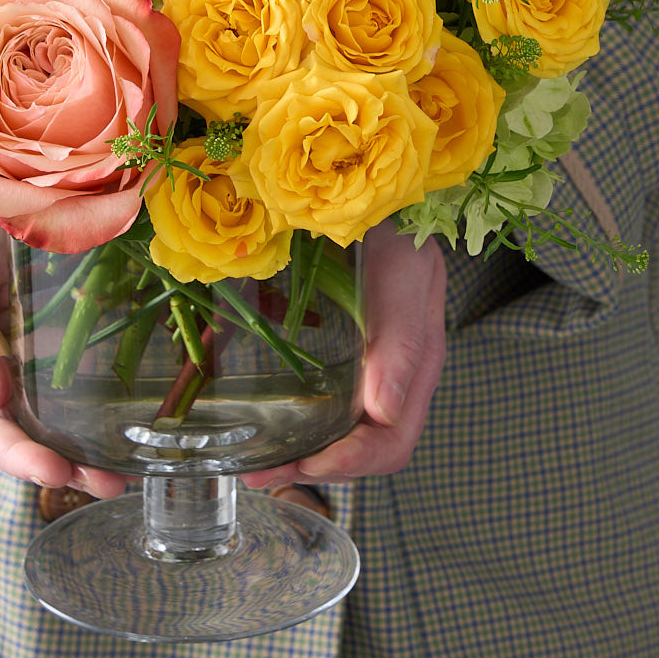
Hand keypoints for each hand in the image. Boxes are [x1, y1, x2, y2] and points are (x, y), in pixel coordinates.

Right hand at [0, 227, 126, 498]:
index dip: (20, 455)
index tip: (55, 470)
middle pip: (26, 441)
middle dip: (65, 469)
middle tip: (107, 483)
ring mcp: (28, 369)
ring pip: (53, 427)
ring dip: (86, 456)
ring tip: (122, 476)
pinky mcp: (57, 351)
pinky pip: (76, 393)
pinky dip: (97, 419)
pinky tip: (127, 432)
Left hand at [240, 224, 446, 487]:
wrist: (371, 185)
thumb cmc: (395, 228)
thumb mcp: (403, 278)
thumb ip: (401, 343)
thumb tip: (384, 412)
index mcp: (414, 368)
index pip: (390, 443)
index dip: (350, 464)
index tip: (305, 463)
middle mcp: (387, 374)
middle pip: (355, 445)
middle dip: (307, 466)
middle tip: (254, 472)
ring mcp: (357, 360)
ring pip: (329, 425)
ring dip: (290, 449)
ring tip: (245, 460)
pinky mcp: (329, 340)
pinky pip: (309, 392)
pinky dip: (280, 413)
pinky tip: (247, 413)